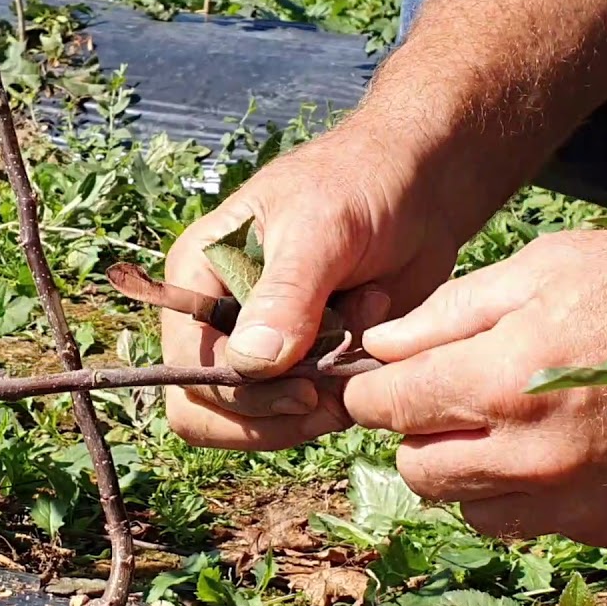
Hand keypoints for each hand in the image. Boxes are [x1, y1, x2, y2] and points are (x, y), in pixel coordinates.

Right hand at [160, 119, 467, 450]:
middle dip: (272, 417)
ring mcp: (263, 348)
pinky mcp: (307, 364)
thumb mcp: (319, 229)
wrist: (419, 186)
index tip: (305, 393)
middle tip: (330, 400)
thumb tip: (250, 363)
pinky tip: (372, 344)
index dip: (238, 396)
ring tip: (361, 346)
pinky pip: (309, 412)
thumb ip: (285, 296)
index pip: (187, 372)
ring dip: (316, 404)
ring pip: (261, 421)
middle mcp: (219, 322)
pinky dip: (343, 395)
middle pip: (210, 412)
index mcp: (196, 282)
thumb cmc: (357, 184)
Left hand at [344, 226, 606, 556]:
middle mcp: (535, 457)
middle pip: (417, 470)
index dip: (371, 391)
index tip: (380, 379)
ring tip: (512, 420)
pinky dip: (535, 493)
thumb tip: (380, 346)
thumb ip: (452, 312)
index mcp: (506, 380)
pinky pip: (541, 524)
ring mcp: (581, 503)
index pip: (386, 408)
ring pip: (472, 508)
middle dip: (416, 433)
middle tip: (446, 397)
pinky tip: (571, 445)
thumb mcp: (551, 266)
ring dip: (471, 470)